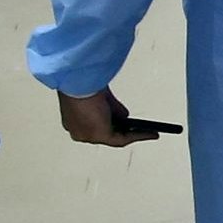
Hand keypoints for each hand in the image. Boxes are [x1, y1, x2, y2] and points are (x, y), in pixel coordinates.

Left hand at [59, 88, 179, 145]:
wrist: (79, 83)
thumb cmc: (82, 83)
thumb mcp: (101, 96)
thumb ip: (112, 108)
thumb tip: (124, 116)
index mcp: (73, 119)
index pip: (94, 124)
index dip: (111, 123)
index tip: (124, 121)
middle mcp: (78, 131)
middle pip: (105, 133)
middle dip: (124, 130)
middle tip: (140, 129)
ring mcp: (88, 136)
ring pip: (114, 138)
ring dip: (132, 134)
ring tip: (149, 132)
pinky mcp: (100, 136)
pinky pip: (122, 139)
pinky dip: (138, 136)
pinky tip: (150, 133)